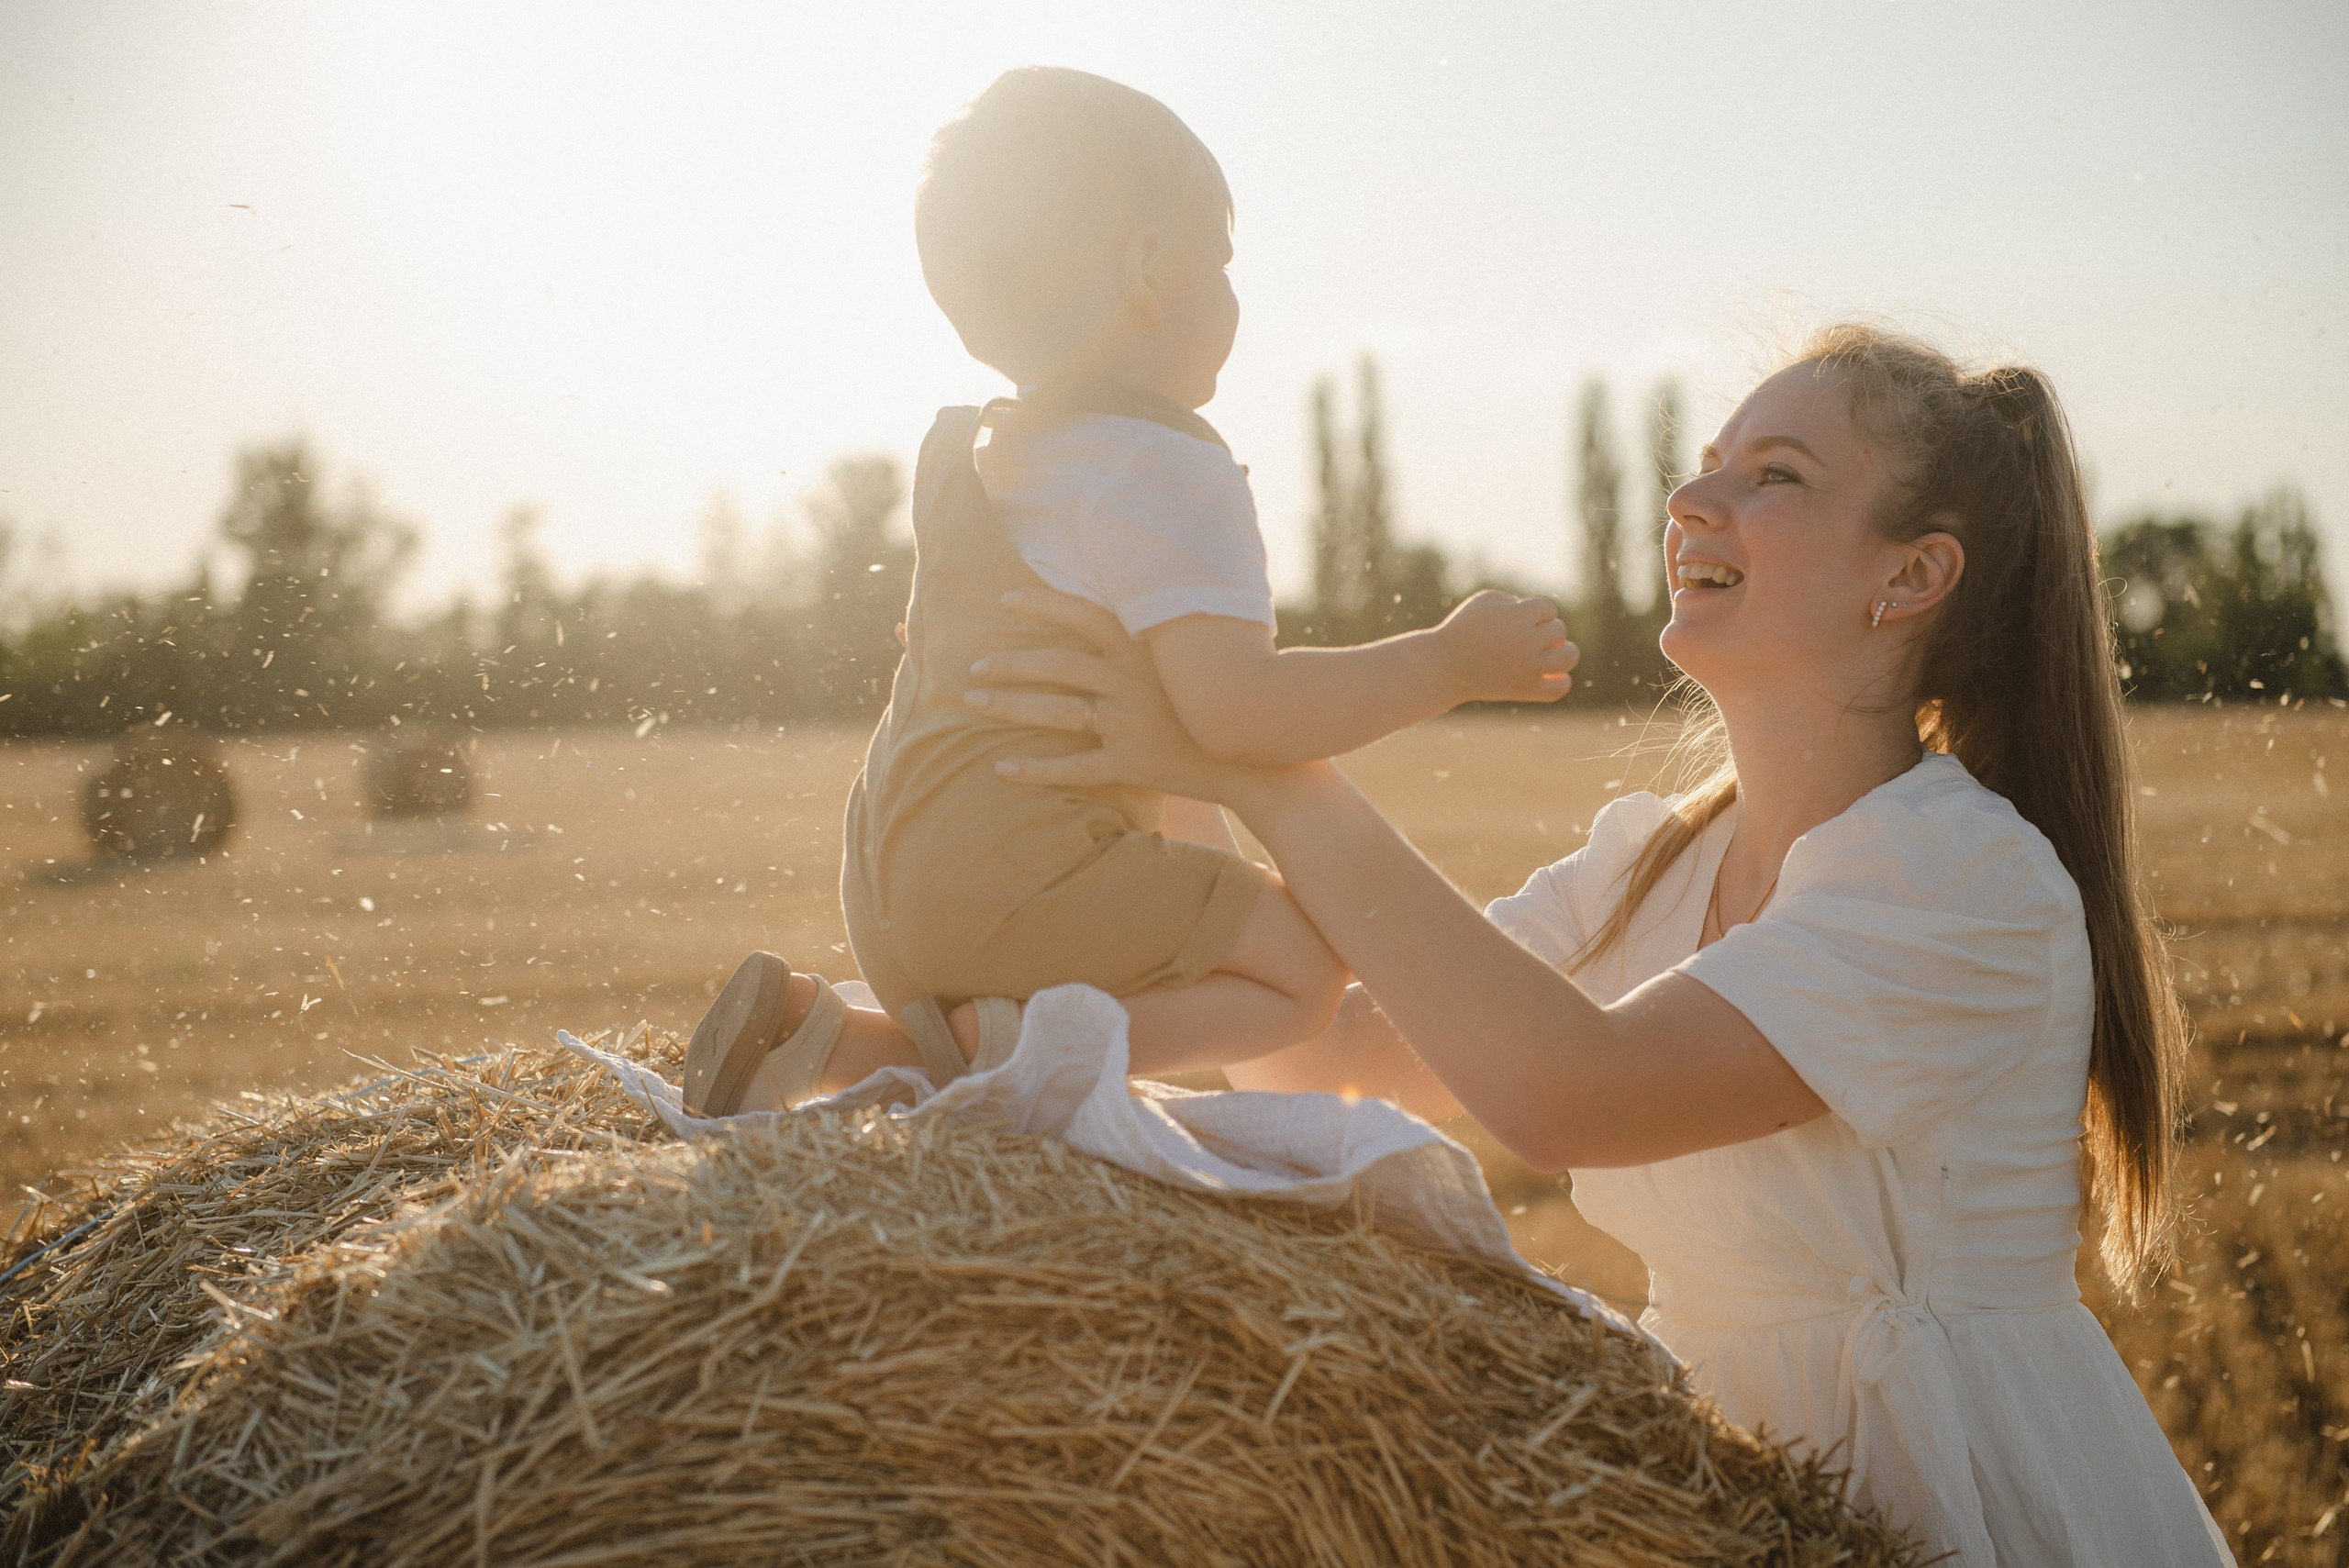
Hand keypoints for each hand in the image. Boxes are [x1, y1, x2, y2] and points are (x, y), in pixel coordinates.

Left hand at [962, 587, 1253, 801]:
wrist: (1264, 758)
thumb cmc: (1231, 700)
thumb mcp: (1198, 654)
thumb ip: (1163, 632)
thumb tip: (1142, 602)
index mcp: (1147, 648)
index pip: (1083, 613)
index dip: (1041, 603)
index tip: (1004, 598)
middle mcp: (1131, 680)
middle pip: (1055, 664)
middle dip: (1008, 662)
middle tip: (972, 666)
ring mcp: (1130, 723)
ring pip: (1053, 711)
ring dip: (1007, 705)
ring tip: (973, 702)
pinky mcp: (1132, 764)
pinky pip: (1072, 768)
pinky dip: (1034, 769)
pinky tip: (1001, 769)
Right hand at [1433, 591, 1576, 703]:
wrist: (1445, 665)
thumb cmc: (1464, 629)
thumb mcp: (1486, 601)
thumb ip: (1516, 601)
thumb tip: (1539, 617)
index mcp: (1519, 617)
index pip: (1549, 609)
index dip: (1537, 611)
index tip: (1519, 618)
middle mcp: (1527, 642)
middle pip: (1559, 631)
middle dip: (1545, 630)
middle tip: (1525, 637)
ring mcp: (1528, 668)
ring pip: (1569, 657)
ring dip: (1566, 652)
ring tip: (1555, 653)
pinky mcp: (1525, 690)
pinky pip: (1559, 689)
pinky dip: (1561, 681)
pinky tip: (1552, 675)